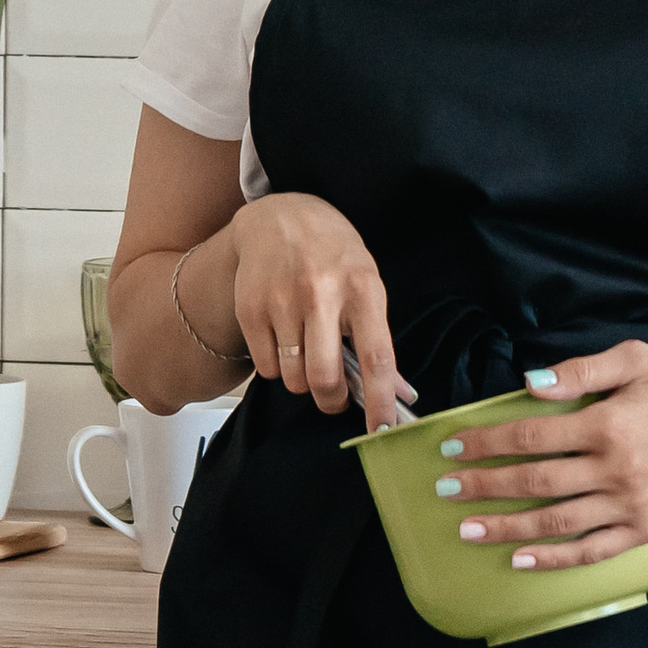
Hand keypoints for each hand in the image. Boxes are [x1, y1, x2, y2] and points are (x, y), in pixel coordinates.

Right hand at [227, 196, 408, 428]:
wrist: (279, 217)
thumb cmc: (332, 254)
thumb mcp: (366, 283)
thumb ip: (377, 337)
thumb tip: (396, 393)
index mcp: (362, 288)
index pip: (377, 357)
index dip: (380, 402)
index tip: (382, 430)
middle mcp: (321, 293)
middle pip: (324, 377)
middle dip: (331, 400)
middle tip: (333, 397)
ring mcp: (282, 301)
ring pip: (293, 378)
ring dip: (302, 381)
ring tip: (306, 353)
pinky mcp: (250, 309)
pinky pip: (266, 367)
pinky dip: (276, 367)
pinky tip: (284, 339)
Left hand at [434, 341, 647, 571]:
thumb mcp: (638, 359)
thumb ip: (582, 370)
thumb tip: (531, 382)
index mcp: (610, 423)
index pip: (532, 436)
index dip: (487, 442)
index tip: (451, 446)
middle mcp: (617, 469)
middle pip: (535, 482)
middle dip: (484, 487)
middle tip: (445, 491)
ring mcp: (631, 506)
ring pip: (557, 522)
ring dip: (507, 528)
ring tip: (468, 531)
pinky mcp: (644, 531)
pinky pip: (592, 551)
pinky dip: (555, 559)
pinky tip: (521, 560)